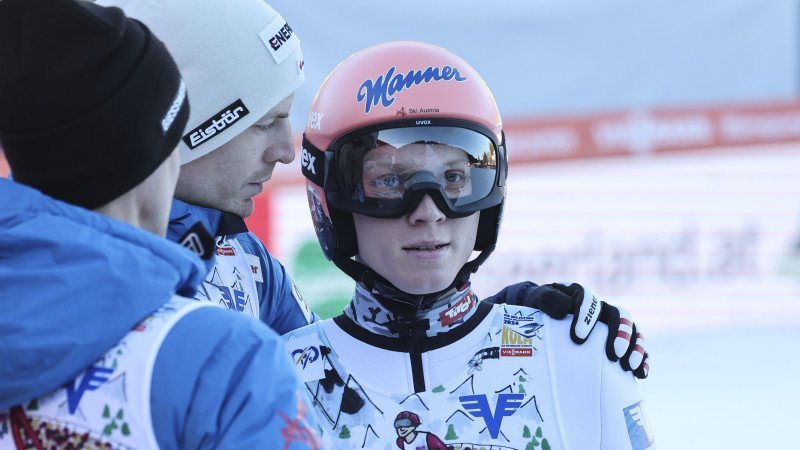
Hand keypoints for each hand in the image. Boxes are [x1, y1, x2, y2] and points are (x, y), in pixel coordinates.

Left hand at [482, 282, 649, 378]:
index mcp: (573, 294)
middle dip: (618, 332)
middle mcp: (594, 309)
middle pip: (616, 313)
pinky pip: (635, 347)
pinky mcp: (614, 345)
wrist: (521, 329)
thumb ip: (542, 300)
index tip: (577, 338)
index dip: (586, 315)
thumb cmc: (522, 314)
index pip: (587, 297)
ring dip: (634, 345)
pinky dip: (641, 357)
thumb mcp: (525, 304)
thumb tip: (564, 308)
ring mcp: (606, 327)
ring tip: (628, 365)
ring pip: (631, 329)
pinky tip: (641, 372)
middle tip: (613, 354)